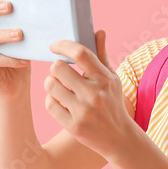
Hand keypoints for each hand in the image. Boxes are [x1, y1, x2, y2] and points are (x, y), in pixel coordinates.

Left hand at [45, 30, 134, 159]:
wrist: (118, 138)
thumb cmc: (112, 102)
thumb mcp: (111, 79)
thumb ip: (101, 55)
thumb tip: (98, 31)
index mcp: (104, 78)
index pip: (80, 53)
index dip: (63, 45)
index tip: (54, 46)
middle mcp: (94, 94)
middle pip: (58, 67)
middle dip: (55, 67)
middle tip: (59, 72)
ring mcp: (83, 111)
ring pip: (50, 85)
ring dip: (51, 84)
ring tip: (58, 86)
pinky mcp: (73, 126)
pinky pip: (49, 104)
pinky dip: (51, 101)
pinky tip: (60, 102)